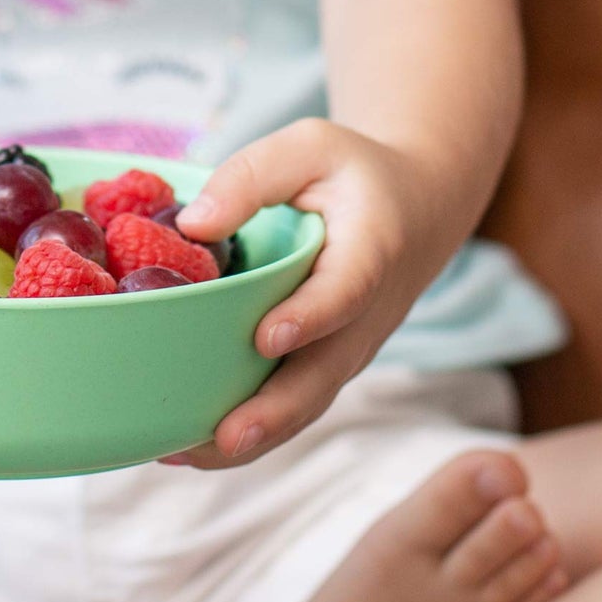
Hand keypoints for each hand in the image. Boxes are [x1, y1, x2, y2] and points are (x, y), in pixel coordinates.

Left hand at [161, 119, 453, 468]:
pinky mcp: (327, 366)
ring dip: (252, 437)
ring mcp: (349, 349)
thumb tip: (193, 225)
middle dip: (275, 411)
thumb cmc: (352, 173)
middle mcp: (366, 315)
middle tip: (226, 437)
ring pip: (306, 404)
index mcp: (372, 249)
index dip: (310, 316)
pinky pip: (293, 407)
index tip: (267, 336)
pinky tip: (184, 447)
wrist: (417, 207)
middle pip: (324, 372)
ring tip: (184, 455)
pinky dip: (248, 433)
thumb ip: (253, 176)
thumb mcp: (308, 146)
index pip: (345, 291)